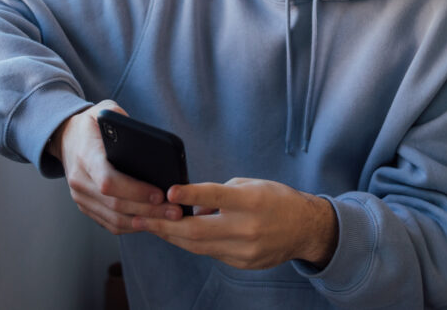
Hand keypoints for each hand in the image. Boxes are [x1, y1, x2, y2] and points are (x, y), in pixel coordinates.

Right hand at [48, 100, 182, 233]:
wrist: (64, 138)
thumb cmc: (90, 125)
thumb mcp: (103, 110)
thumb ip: (121, 116)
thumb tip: (145, 135)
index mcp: (85, 155)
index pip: (109, 181)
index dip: (135, 191)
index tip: (160, 194)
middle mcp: (80, 180)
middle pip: (116, 205)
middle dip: (149, 210)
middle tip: (176, 210)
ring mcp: (80, 197)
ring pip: (114, 219)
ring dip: (144, 222)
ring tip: (169, 218)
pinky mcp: (85, 206)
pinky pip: (110, 224)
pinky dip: (132, 226)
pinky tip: (153, 221)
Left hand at [131, 177, 338, 269]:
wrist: (305, 228)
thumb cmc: (276, 199)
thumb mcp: (251, 185)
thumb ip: (220, 194)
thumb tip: (192, 207)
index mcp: (251, 201)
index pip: (215, 196)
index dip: (190, 195)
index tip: (168, 192)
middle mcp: (247, 228)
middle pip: (197, 231)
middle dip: (164, 225)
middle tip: (141, 218)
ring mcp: (245, 250)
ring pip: (199, 246)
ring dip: (172, 236)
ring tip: (150, 227)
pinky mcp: (243, 263)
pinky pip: (211, 253)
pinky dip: (192, 244)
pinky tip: (177, 236)